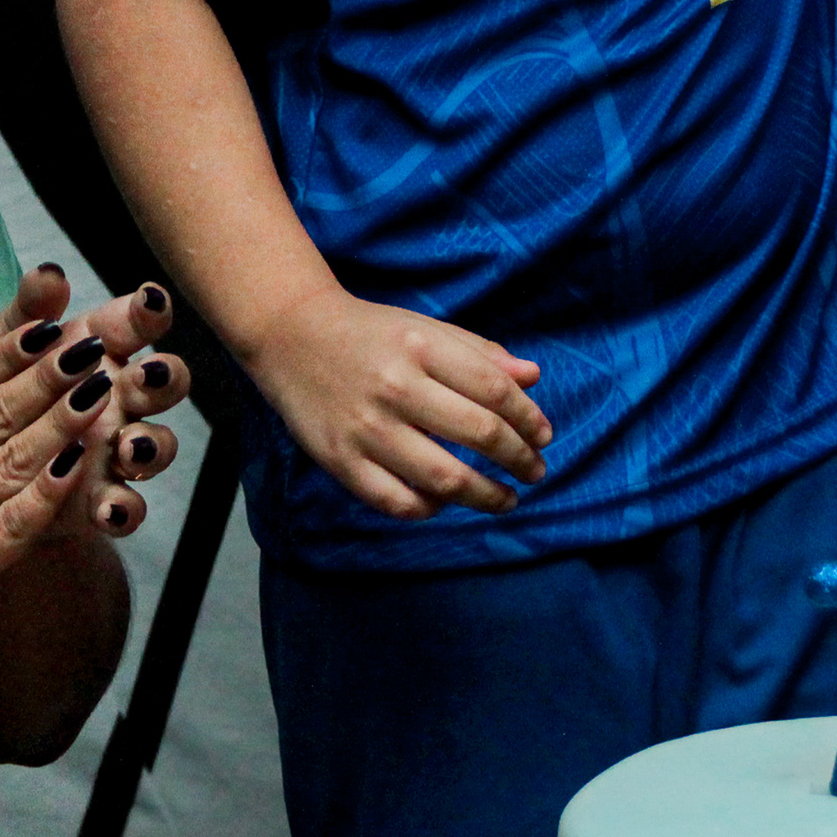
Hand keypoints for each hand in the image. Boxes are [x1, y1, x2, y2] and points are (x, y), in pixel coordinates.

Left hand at [0, 265, 194, 541]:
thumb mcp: (2, 352)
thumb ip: (27, 312)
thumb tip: (48, 272)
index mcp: (102, 353)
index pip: (138, 325)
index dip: (149, 312)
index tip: (148, 300)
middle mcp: (121, 400)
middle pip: (164, 384)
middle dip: (162, 379)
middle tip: (145, 375)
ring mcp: (116, 454)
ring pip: (157, 446)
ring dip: (151, 445)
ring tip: (129, 447)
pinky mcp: (102, 503)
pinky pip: (128, 508)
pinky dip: (124, 508)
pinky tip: (108, 508)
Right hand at [235, 285, 550, 520]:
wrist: (291, 335)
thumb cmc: (371, 333)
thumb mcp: (427, 327)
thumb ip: (480, 353)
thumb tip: (533, 377)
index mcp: (422, 347)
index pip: (495, 389)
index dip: (529, 418)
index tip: (544, 436)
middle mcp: (396, 387)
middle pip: (478, 433)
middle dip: (519, 459)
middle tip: (535, 470)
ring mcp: (366, 428)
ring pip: (443, 478)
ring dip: (487, 496)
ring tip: (506, 499)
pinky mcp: (340, 461)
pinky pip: (396, 502)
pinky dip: (429, 509)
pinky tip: (446, 502)